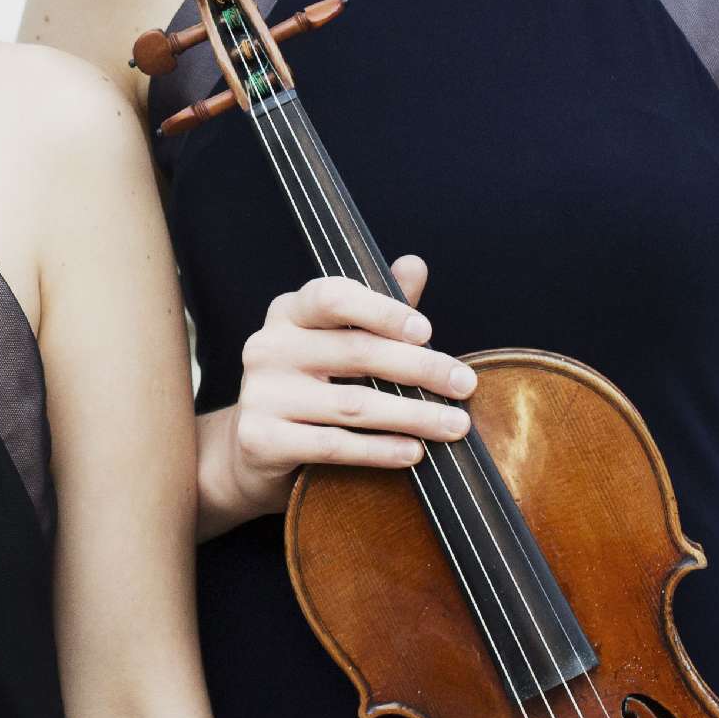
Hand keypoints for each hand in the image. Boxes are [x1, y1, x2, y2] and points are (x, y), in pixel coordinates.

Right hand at [197, 259, 472, 525]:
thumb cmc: (310, 384)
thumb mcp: (338, 340)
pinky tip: (413, 452)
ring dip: (413, 415)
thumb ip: (377, 308)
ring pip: (353, 404)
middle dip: (420, 369)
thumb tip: (414, 265)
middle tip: (465, 384)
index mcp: (288, 313)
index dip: (382, 311)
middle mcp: (268, 346)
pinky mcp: (261, 438)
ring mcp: (261, 393)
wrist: (253, 446)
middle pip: (356, 352)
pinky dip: (380, 450)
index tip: (428, 332)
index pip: (332, 297)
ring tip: (454, 425)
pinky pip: (333, 444)